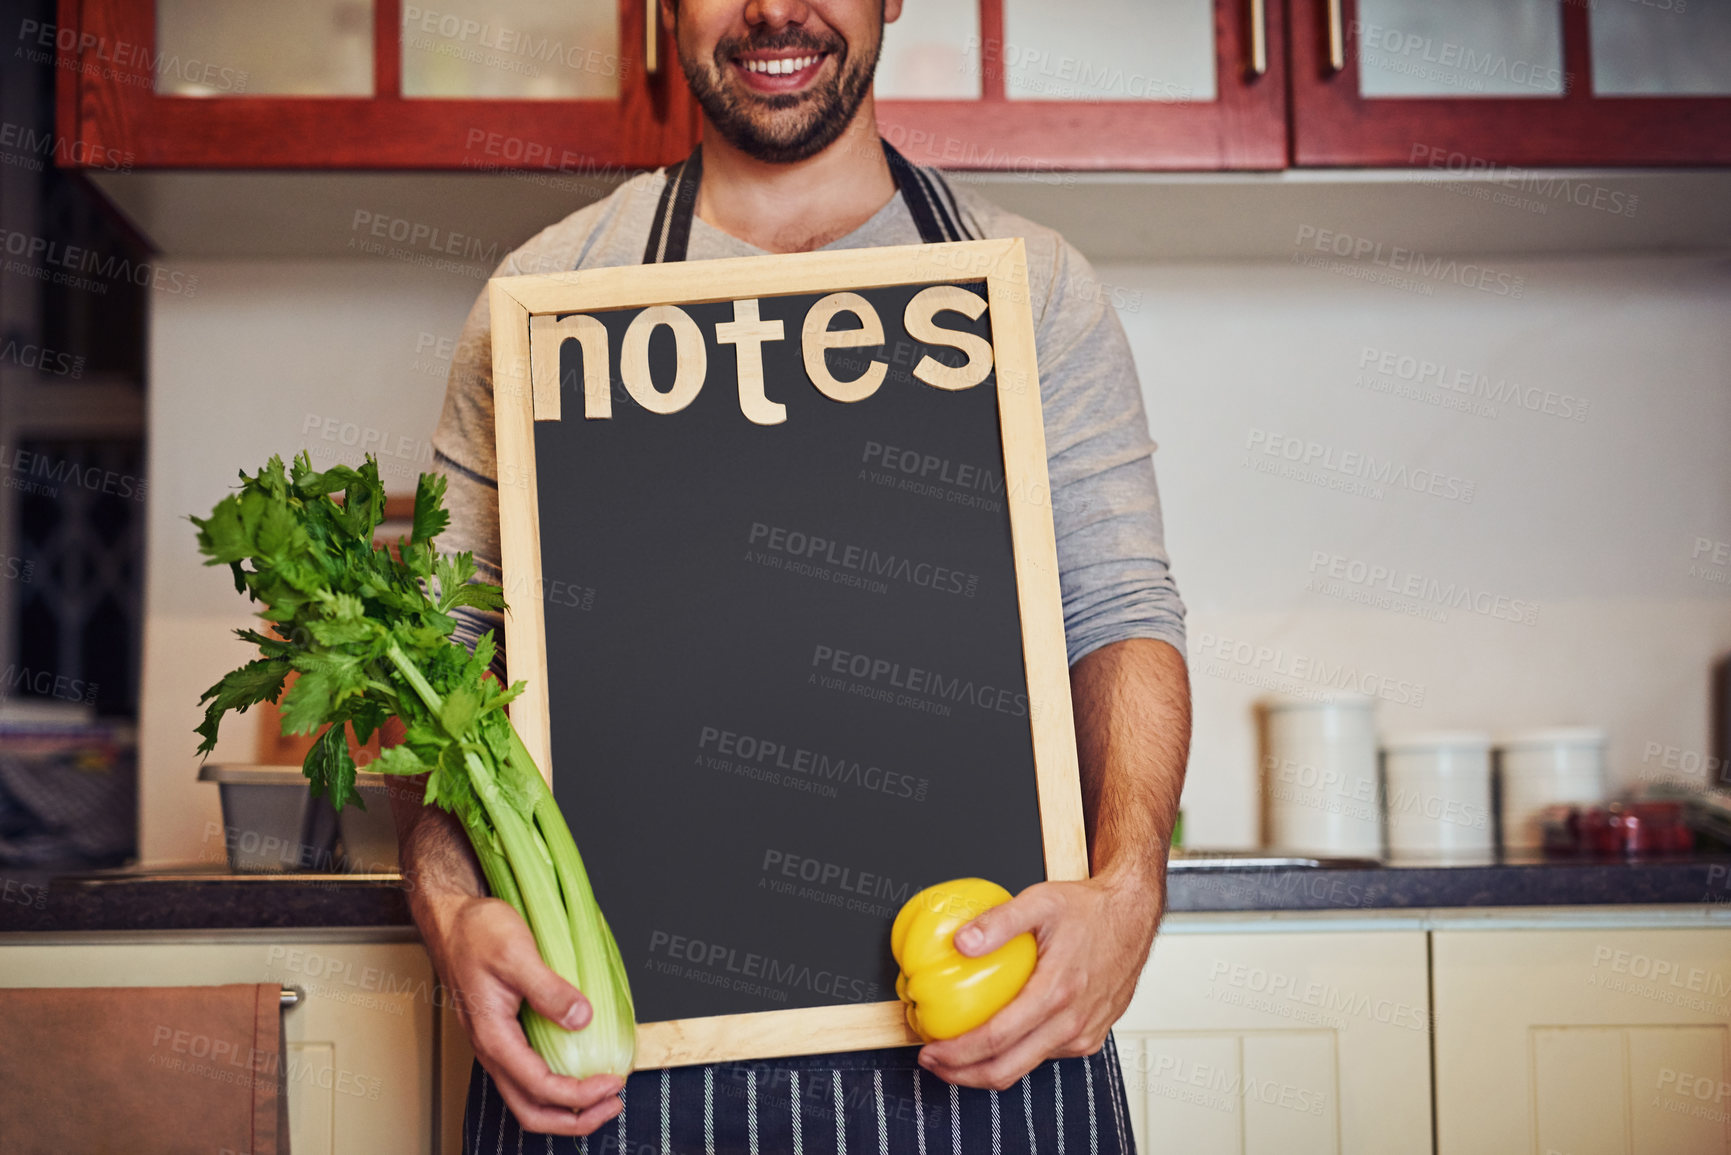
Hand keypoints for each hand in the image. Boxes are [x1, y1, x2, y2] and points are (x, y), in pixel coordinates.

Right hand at [425, 894, 624, 1135]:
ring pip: (529, 1098)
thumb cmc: (477, 933)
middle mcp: (493, 1050)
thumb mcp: (517, 953)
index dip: (580, 1094)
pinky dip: (558, 1086)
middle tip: (613, 1104)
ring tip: (602, 1097)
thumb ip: (549, 989)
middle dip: (575, 1119)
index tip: (613, 1082)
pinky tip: (581, 1070)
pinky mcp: (506, 1036)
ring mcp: (499, 1046)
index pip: (540, 1086)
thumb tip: (583, 1018)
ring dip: (567, 1108)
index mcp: (493, 1036)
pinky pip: (530, 1076)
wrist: (453, 921)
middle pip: (531, 1110)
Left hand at [916, 872, 1162, 1090]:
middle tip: (932, 1061)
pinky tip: (995, 1036)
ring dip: (986, 1067)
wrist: (1133, 916)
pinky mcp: (1090, 1038)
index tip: (930, 1050)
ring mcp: (1084, 1035)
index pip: (997, 1039)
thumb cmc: (1089, 909)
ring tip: (956, 1051)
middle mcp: (1072, 1021)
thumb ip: (998, 921)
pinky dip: (1015, 1054)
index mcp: (1057, 992)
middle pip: (1007, 1069)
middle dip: (962, 1074)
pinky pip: (1045, 1055)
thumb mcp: (1040, 900)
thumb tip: (960, 942)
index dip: (957, 1053)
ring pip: (1026, 1067)